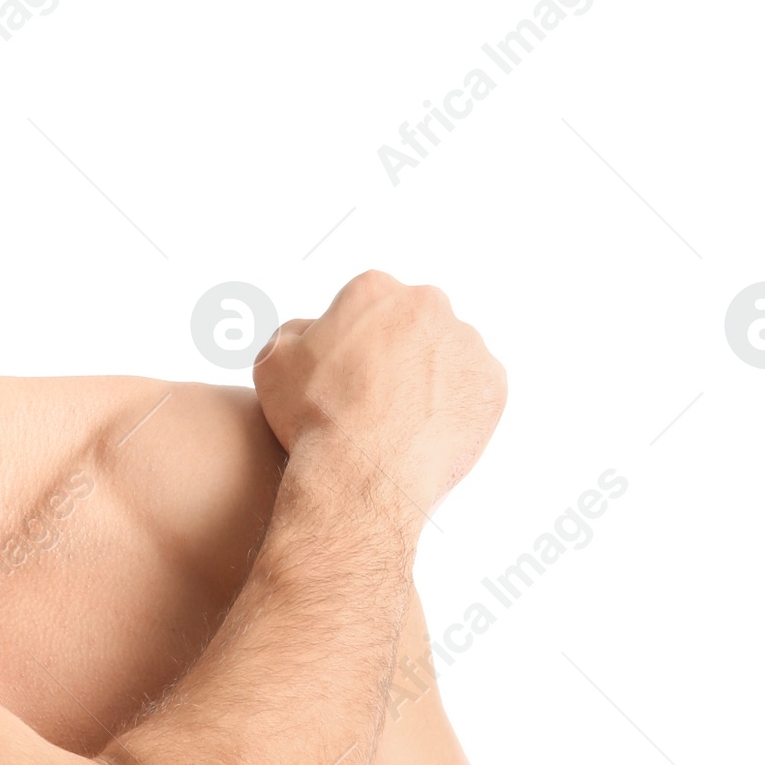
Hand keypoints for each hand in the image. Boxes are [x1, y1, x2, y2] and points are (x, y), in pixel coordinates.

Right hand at [253, 269, 505, 520]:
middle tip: (373, 398)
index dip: (351, 342)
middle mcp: (427, 304)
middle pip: (412, 323)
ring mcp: (466, 343)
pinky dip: (454, 407)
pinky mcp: (492, 383)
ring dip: (428, 377)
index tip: (345, 374)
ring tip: (399, 421)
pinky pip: (473, 389)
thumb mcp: (272, 363)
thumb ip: (293, 333)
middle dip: (395, 352)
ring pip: (446, 355)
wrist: (361, 475)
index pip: (365, 305)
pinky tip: (425, 432)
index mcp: (373, 289)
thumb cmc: (314, 419)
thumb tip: (314, 330)